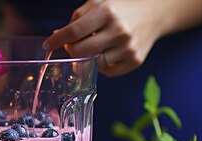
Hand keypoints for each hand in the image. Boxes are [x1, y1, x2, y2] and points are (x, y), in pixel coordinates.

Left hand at [42, 0, 162, 76]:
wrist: (154, 13)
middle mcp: (119, 30)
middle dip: (71, 49)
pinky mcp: (135, 61)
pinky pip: (108, 72)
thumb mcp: (98, 3)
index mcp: (107, 11)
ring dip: (88, 57)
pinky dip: (101, 65)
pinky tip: (106, 53)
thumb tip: (57, 36)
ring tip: (94, 45)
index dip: (57, 40)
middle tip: (72, 44)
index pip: (74, 31)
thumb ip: (76, 18)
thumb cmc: (120, 8)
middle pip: (81, 50)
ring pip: (94, 63)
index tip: (48, 45)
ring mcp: (128, 48)